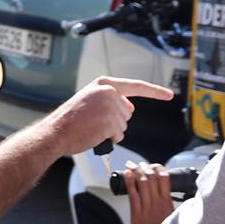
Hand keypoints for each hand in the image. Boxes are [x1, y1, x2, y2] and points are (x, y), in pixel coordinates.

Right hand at [52, 77, 172, 155]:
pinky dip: (109, 139)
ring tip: (91, 128)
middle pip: (127, 112)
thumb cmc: (69, 120)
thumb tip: (130, 107)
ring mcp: (110, 107)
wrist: (55, 131)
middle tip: (93, 123)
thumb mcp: (90, 101)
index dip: (155, 91)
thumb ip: (111, 100)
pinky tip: (95, 135)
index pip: (136, 86)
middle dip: (115, 121)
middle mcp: (109, 92)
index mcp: (104, 84)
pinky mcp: (110, 122)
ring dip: (111, 131)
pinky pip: (119, 135)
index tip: (168, 94)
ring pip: (123, 125)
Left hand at [122, 162, 174, 223]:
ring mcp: (146, 208)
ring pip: (142, 183)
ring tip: (132, 165)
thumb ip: (170, 203)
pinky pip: (132, 194)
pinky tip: (127, 174)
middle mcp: (157, 202)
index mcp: (167, 202)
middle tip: (140, 163)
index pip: (164, 178)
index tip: (155, 166)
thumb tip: (167, 193)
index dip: (158, 168)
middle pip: (151, 178)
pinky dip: (129, 182)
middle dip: (145, 167)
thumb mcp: (173, 215)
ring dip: (136, 171)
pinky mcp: (136, 214)